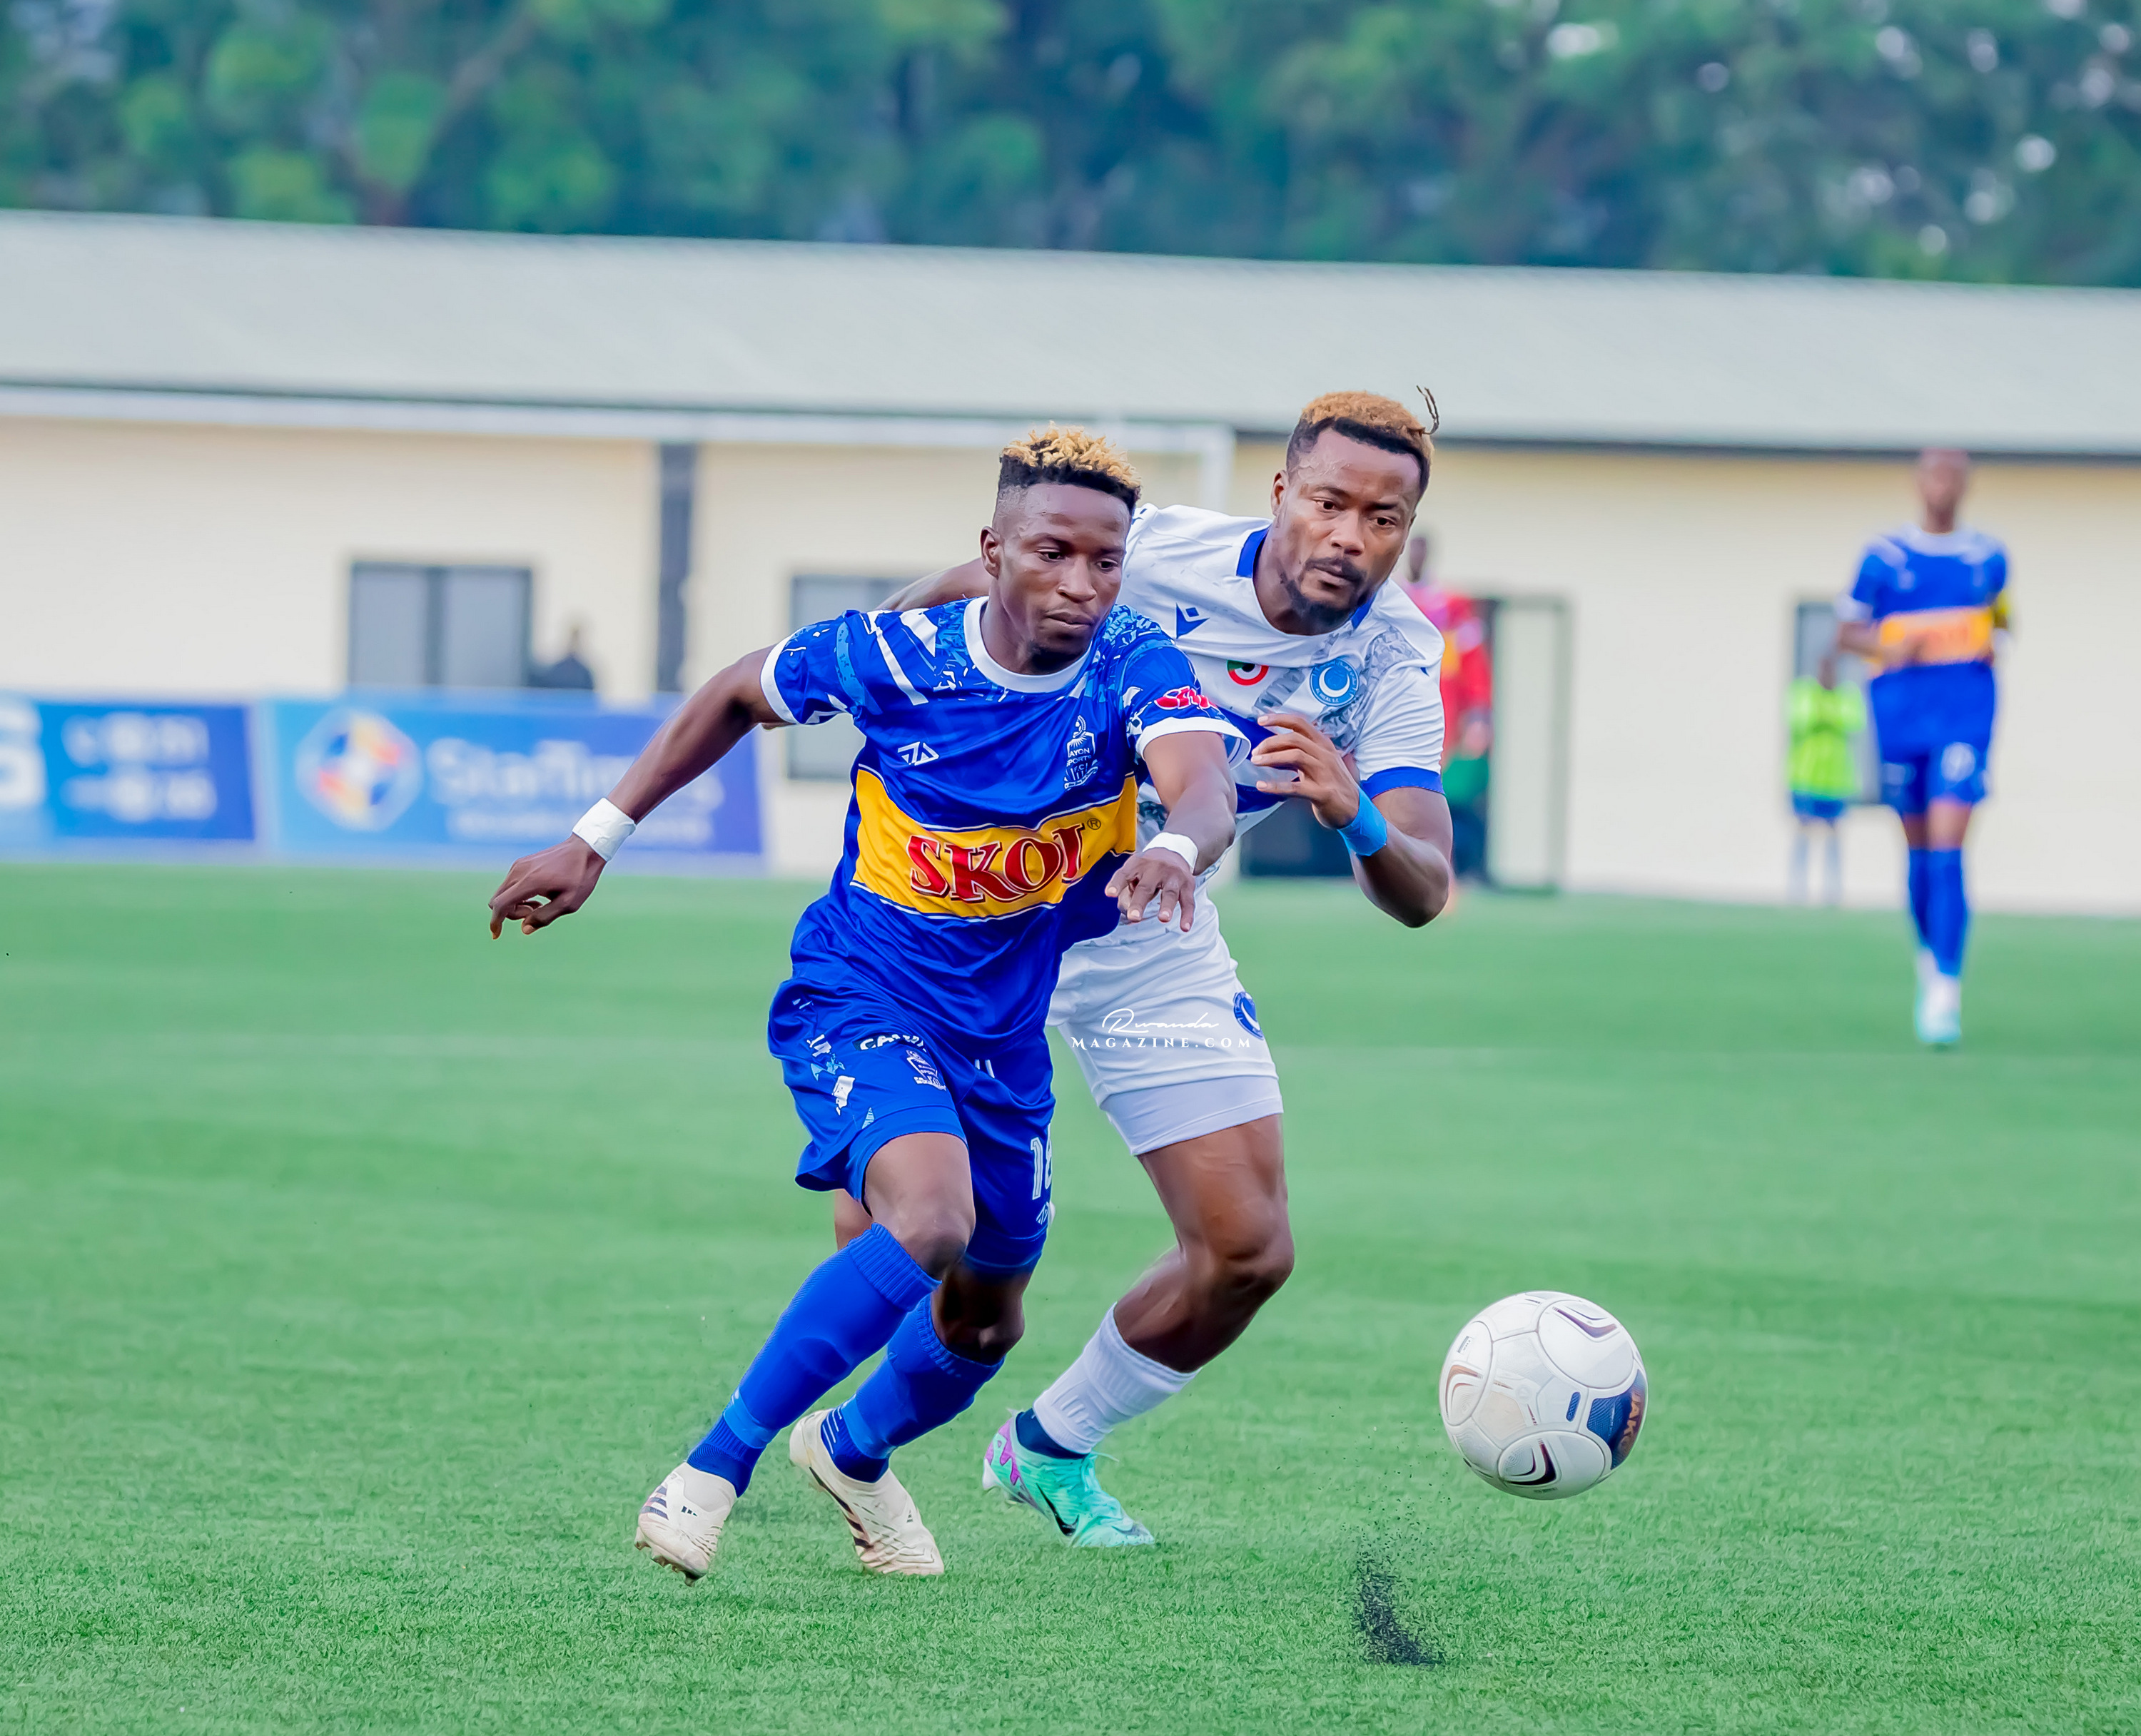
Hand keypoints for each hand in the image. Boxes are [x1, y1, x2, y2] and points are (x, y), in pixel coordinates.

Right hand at [488, 836, 605, 936]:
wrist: (585, 849)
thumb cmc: (580, 876)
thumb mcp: (569, 903)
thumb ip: (545, 917)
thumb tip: (524, 929)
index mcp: (529, 881)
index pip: (500, 904)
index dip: (496, 922)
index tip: (497, 935)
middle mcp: (519, 871)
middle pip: (497, 900)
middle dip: (510, 913)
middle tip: (535, 912)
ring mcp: (519, 865)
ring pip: (503, 892)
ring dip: (515, 904)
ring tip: (540, 904)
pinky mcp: (522, 863)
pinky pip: (510, 884)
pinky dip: (518, 895)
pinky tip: (538, 895)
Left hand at [1104, 846, 1198, 931]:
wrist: (1175, 850)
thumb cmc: (1149, 866)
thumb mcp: (1135, 869)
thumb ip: (1128, 889)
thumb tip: (1126, 913)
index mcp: (1138, 864)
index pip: (1124, 874)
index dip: (1117, 883)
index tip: (1110, 893)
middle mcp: (1156, 868)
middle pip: (1146, 887)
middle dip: (1140, 903)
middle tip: (1133, 917)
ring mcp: (1173, 876)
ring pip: (1170, 892)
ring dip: (1167, 906)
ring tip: (1163, 919)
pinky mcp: (1187, 884)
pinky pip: (1188, 901)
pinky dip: (1187, 915)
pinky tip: (1185, 927)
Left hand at [1251, 712, 1360, 828]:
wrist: (1354, 809)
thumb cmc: (1334, 784)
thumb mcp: (1319, 763)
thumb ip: (1298, 754)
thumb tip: (1272, 749)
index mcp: (1323, 745)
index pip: (1300, 724)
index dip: (1279, 719)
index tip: (1261, 720)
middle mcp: (1325, 755)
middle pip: (1294, 739)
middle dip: (1270, 742)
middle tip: (1256, 751)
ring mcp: (1325, 773)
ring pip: (1295, 757)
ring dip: (1271, 758)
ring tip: (1256, 761)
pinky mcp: (1322, 793)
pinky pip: (1296, 787)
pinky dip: (1276, 786)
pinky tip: (1262, 786)